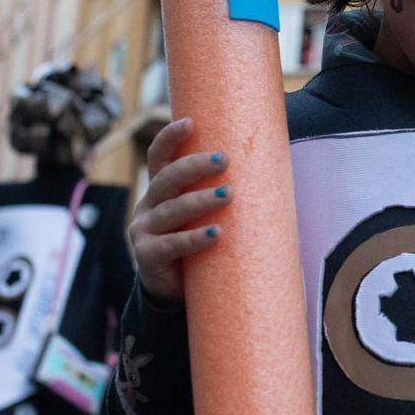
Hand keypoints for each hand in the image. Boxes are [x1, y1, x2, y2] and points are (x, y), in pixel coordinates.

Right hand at [128, 117, 231, 303]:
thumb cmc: (197, 244)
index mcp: (160, 190)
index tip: (190, 122)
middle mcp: (148, 206)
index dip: (170, 138)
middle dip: (194, 166)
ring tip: (227, 194)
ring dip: (200, 201)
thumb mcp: (202, 215)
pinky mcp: (147, 256)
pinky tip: (216, 234)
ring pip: (171, 210)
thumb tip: (270, 168)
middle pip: (166, 179)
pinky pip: (171, 245)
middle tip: (225, 160)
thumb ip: (216, 193)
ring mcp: (143, 231)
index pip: (159, 157)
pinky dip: (194, 238)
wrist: (173, 291)